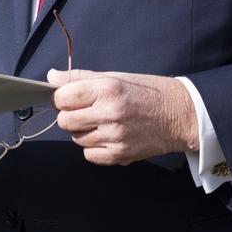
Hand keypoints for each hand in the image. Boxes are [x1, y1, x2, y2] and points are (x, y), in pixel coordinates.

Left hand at [48, 69, 197, 165]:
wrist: (180, 114)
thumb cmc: (147, 93)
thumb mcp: (115, 77)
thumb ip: (80, 77)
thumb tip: (51, 76)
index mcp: (107, 89)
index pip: (63, 97)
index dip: (60, 97)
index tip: (68, 98)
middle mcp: (110, 113)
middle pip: (65, 120)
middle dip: (68, 115)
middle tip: (83, 111)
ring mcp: (115, 136)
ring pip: (76, 138)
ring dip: (82, 131)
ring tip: (100, 123)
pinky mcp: (121, 154)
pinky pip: (90, 155)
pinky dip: (93, 148)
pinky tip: (106, 137)